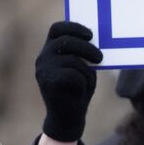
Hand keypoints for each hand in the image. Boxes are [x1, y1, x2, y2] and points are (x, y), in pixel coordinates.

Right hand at [35, 21, 102, 142]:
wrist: (68, 117)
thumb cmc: (78, 90)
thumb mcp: (82, 67)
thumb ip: (82, 53)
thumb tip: (94, 39)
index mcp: (50, 50)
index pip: (57, 29)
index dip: (74, 27)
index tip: (90, 35)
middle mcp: (43, 57)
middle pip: (65, 41)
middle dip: (87, 48)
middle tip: (100, 58)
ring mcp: (43, 70)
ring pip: (72, 60)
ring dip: (86, 71)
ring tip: (87, 81)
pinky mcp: (47, 83)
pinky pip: (72, 75)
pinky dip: (83, 82)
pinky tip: (80, 90)